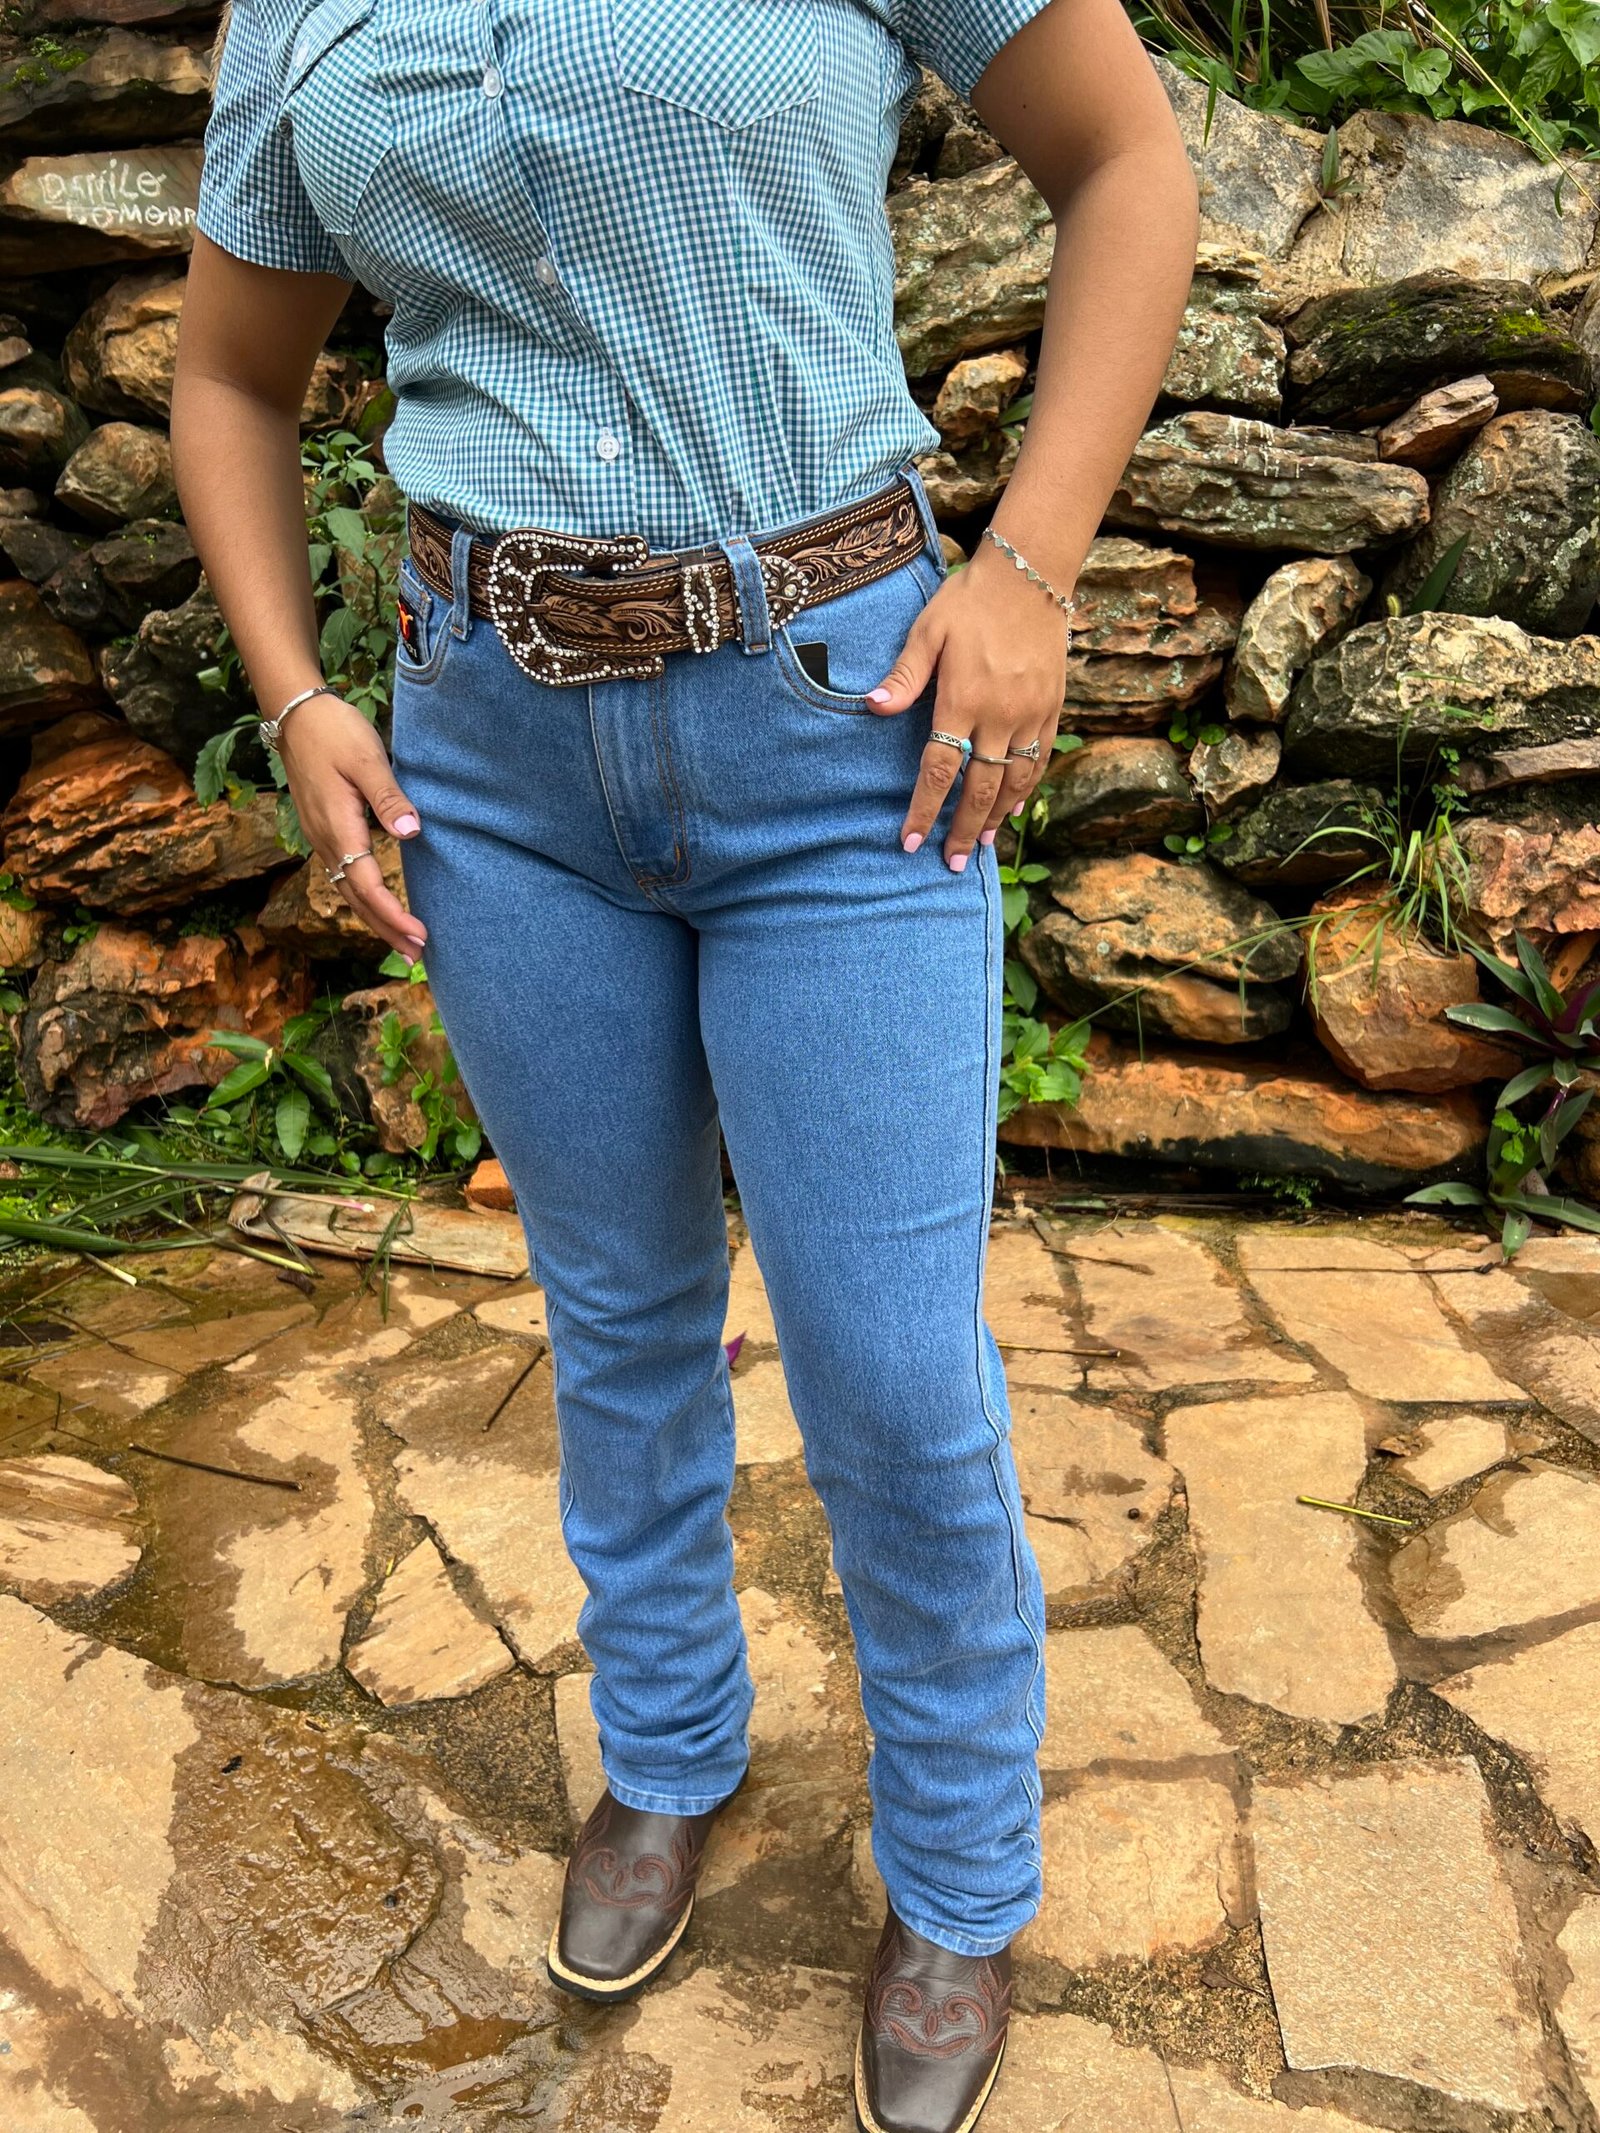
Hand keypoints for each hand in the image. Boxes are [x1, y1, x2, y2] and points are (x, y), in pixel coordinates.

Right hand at [278, 693, 428, 963]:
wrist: (294, 714)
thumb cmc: (335, 731)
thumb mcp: (368, 759)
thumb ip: (390, 798)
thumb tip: (412, 835)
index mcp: (338, 828)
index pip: (368, 885)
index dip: (394, 915)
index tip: (421, 935)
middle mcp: (324, 840)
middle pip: (356, 899)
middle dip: (386, 929)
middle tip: (417, 956)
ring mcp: (319, 836)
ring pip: (346, 891)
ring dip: (374, 918)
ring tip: (401, 942)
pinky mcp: (320, 829)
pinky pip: (340, 876)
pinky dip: (361, 898)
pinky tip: (375, 906)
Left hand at [865, 541, 1069, 870]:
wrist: (1031, 575)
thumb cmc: (969, 601)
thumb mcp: (928, 631)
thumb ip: (904, 676)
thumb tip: (871, 708)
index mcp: (963, 700)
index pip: (939, 769)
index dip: (924, 809)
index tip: (911, 841)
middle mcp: (1000, 715)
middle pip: (979, 789)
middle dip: (962, 830)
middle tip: (950, 863)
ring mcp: (1030, 714)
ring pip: (1013, 782)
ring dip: (996, 818)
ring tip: (982, 847)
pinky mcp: (1052, 708)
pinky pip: (1039, 760)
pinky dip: (1026, 789)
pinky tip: (1015, 809)